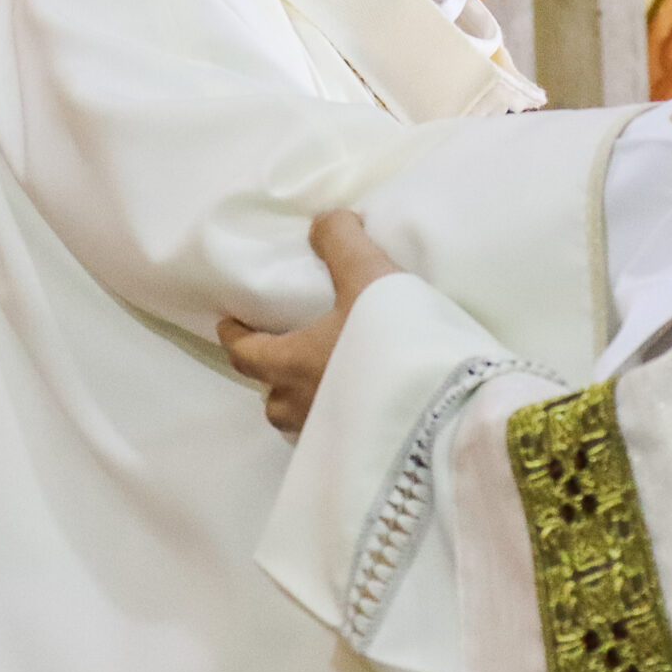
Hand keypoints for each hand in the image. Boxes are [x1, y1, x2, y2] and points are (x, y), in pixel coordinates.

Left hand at [217, 212, 402, 433]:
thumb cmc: (392, 338)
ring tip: (323, 383)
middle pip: (270, 398)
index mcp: (292, 363)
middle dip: (270, 378)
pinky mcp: (361, 450)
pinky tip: (362, 405)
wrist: (443, 404)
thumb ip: (341, 242)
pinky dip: (336, 422)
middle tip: (282, 355)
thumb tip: (323, 221)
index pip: (246, 354)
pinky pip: (333, 437)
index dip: (234, 337)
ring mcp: (330, 436)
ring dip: (302, 403)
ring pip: (300, 421)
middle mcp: (303, 405)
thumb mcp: (367, 275)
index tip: (228, 325)